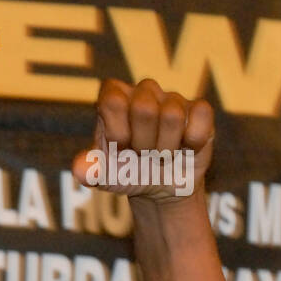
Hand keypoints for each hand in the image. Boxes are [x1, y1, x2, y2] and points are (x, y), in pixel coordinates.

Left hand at [71, 78, 213, 204]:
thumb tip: (79, 169)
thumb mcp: (103, 176)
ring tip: (161, 155)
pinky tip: (184, 149)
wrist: (160, 188)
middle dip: (143, 143)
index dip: (117, 131)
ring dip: (165, 147)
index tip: (120, 150)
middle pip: (144, 108)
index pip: (112, 100)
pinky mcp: (198, 109)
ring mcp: (172, 97)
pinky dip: (192, 142)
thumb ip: (88, 171)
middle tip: (142, 154)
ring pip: (172, 115)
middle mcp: (142, 91)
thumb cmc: (127, 173)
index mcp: (113, 98)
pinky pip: (200, 116)